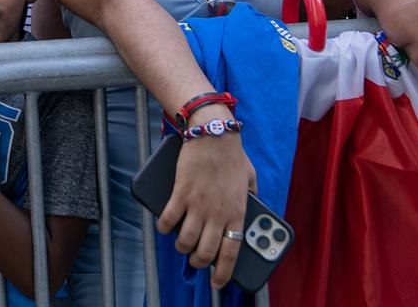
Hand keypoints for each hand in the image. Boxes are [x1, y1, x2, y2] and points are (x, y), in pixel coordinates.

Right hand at [156, 117, 255, 287]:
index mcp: (237, 213)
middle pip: (205, 252)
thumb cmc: (232, 154)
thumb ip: (252, 195)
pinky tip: (164, 227)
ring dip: (181, 247)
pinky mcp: (180, 193)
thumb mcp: (251, 178)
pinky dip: (164, 227)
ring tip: (181, 244)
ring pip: (186, 241)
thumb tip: (254, 202)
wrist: (213, 134)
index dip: (222, 272)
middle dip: (198, 262)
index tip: (217, 282)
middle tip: (195, 261)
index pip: (230, 253)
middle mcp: (217, 214)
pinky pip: (168, 219)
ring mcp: (198, 205)